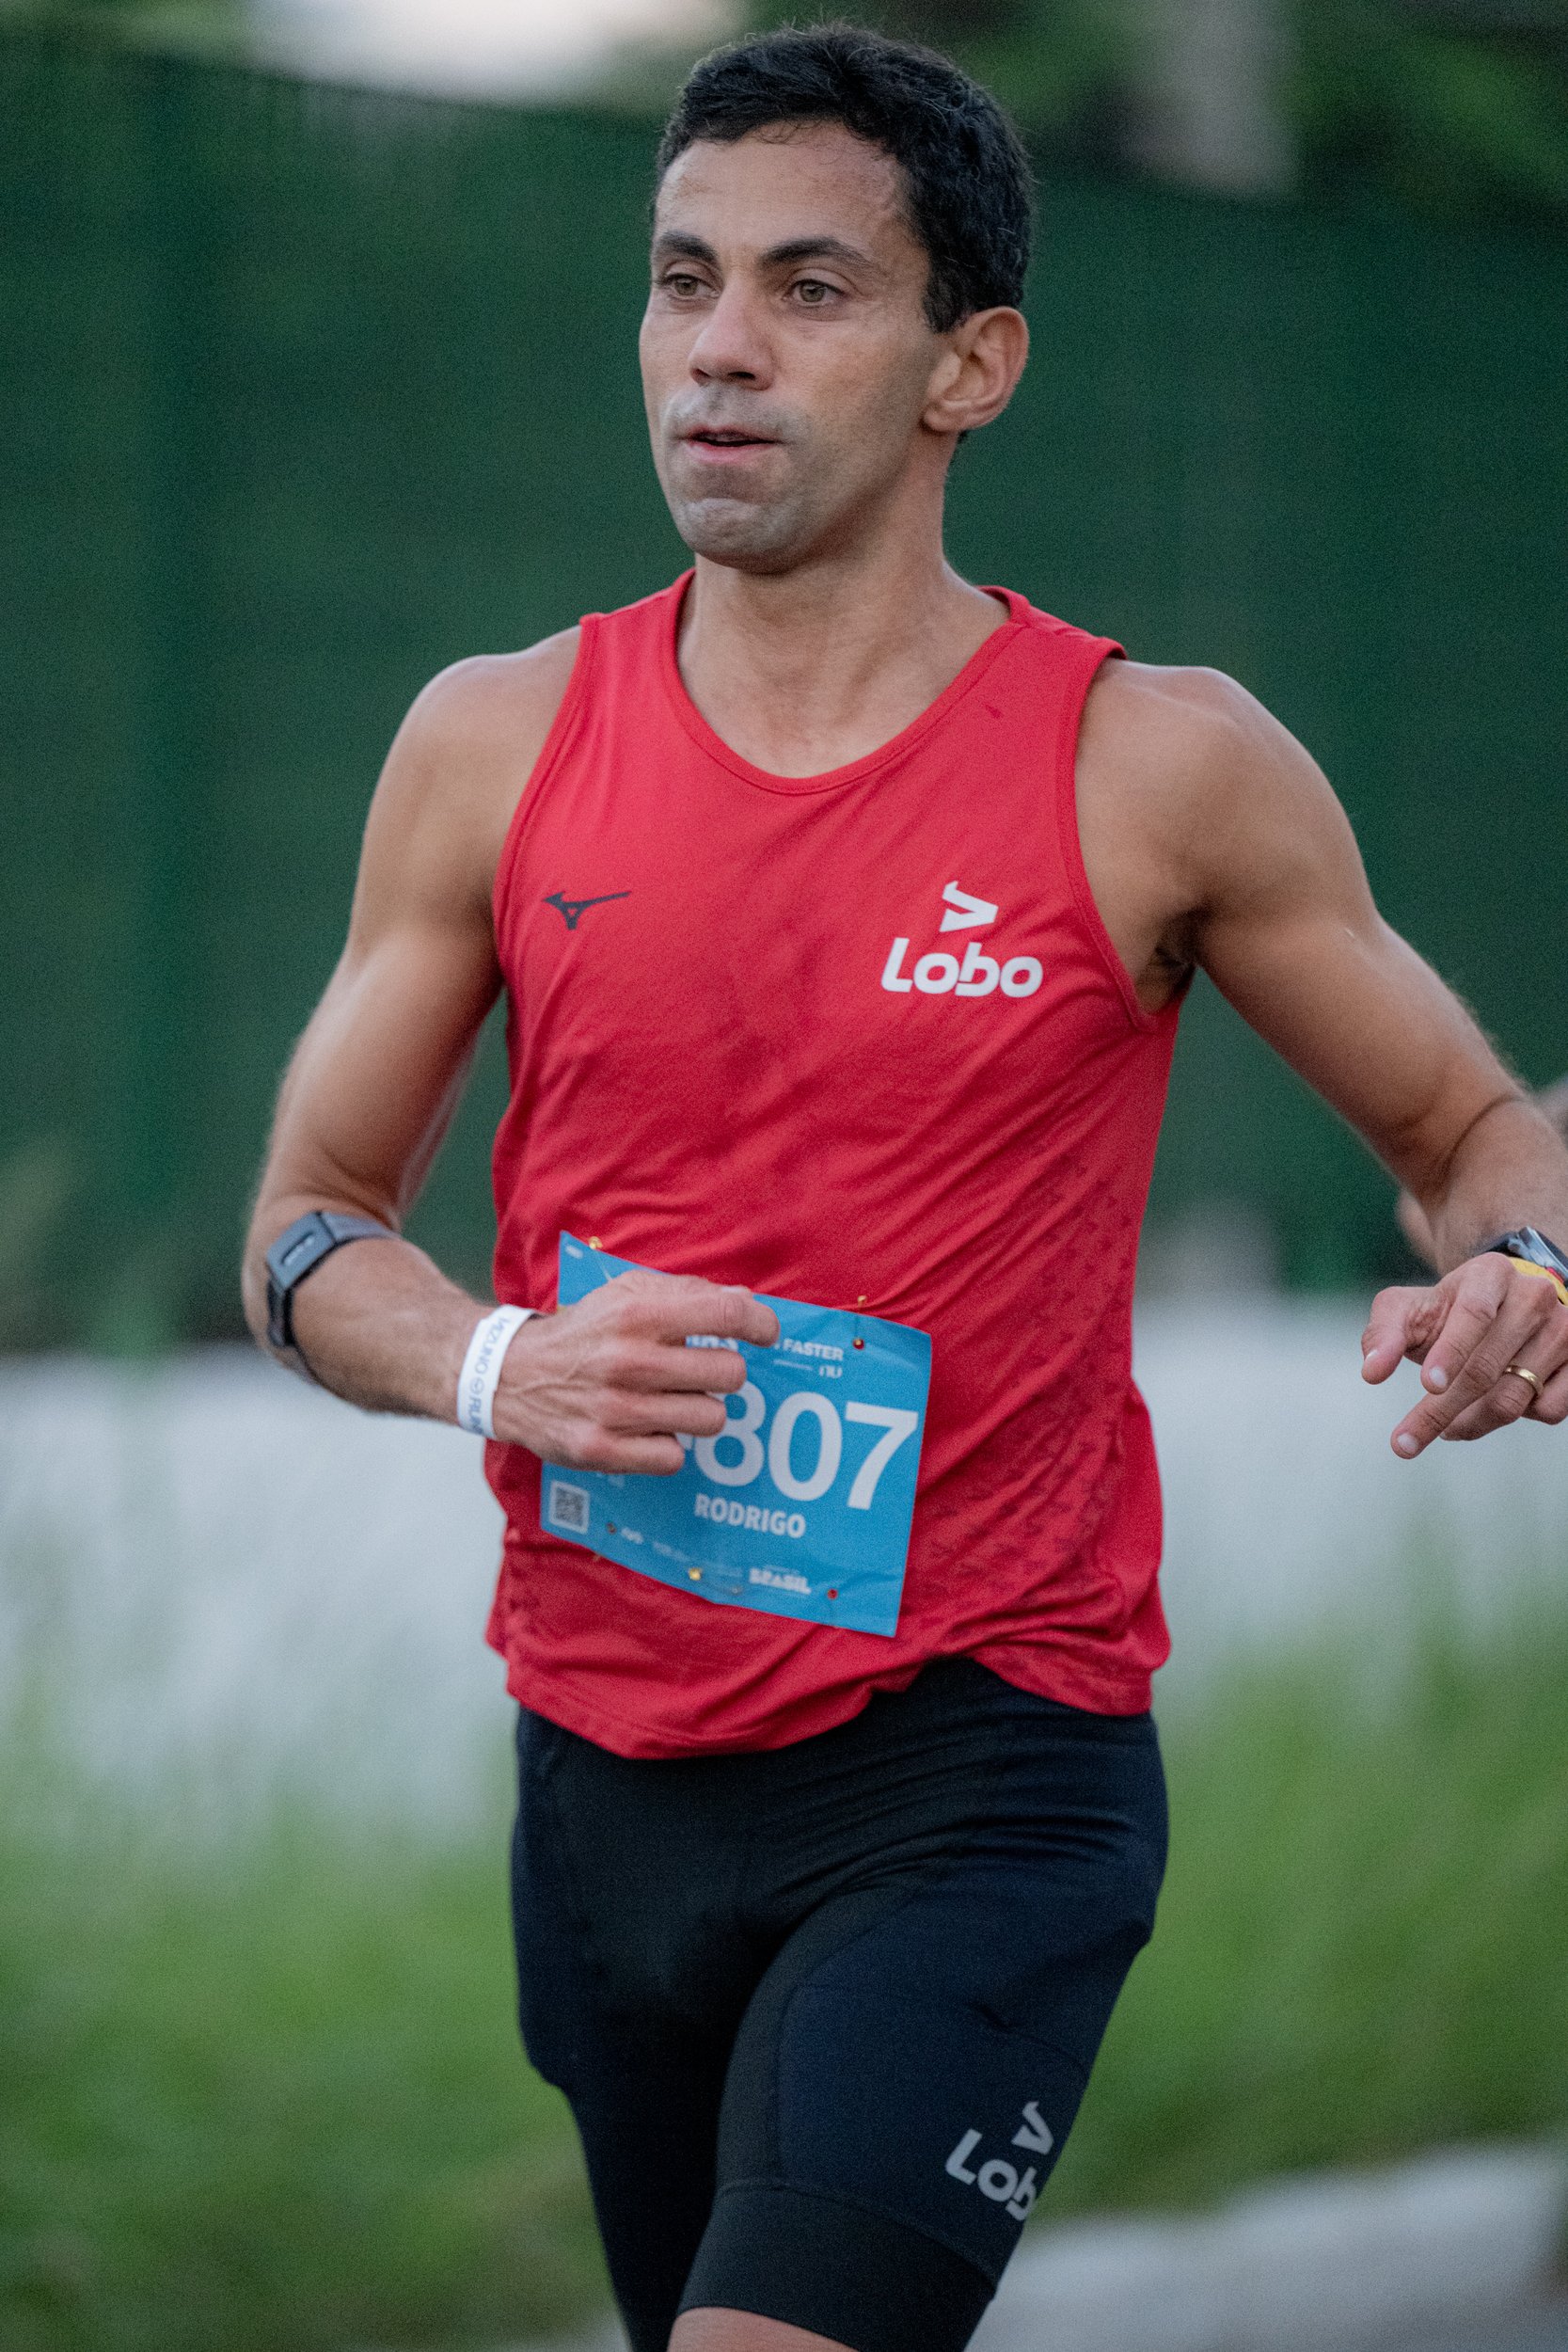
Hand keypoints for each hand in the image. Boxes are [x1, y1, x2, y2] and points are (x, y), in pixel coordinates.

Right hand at [491, 1269, 778, 1473]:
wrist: (510, 1376)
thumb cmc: (583, 1332)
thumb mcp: (625, 1295)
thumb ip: (686, 1293)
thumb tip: (746, 1304)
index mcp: (637, 1314)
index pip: (726, 1315)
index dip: (760, 1325)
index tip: (766, 1334)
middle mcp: (628, 1361)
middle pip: (730, 1375)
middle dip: (723, 1372)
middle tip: (700, 1371)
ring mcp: (616, 1410)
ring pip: (710, 1419)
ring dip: (699, 1410)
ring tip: (672, 1400)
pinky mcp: (602, 1451)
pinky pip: (674, 1457)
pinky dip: (667, 1445)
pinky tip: (647, 1428)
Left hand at [1361, 1252, 1567, 1455]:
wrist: (1502, 1307)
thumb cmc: (1446, 1311)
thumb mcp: (1408, 1311)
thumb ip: (1382, 1335)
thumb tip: (1371, 1371)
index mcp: (1490, 1274)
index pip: (1475, 1313)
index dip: (1452, 1351)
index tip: (1428, 1386)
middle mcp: (1534, 1296)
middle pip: (1487, 1368)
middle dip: (1441, 1411)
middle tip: (1404, 1442)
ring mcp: (1563, 1329)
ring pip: (1515, 1397)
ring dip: (1471, 1423)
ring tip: (1445, 1427)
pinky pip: (1549, 1410)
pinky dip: (1517, 1420)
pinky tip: (1492, 1407)